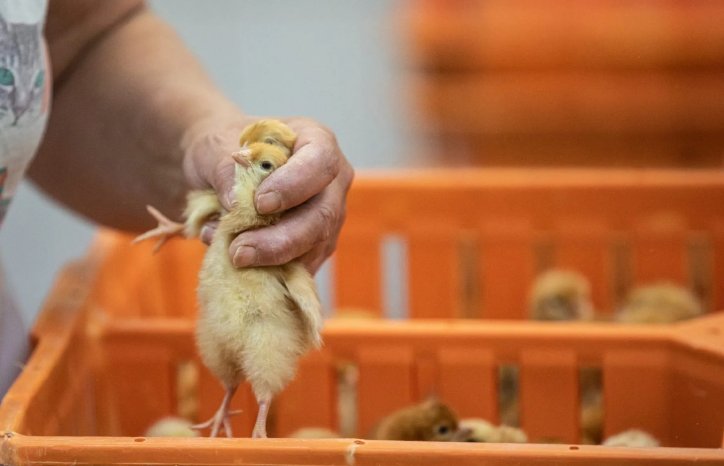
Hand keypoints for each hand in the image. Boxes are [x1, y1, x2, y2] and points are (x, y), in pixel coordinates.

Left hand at [182, 116, 353, 272]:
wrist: (220, 172)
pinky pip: (300, 266)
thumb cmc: (224, 148)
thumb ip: (225, 169)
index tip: (260, 203)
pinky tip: (237, 262)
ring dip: (272, 260)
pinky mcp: (313, 248)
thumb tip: (235, 204)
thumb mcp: (214, 146)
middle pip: (323, 215)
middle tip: (240, 251)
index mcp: (316, 142)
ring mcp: (326, 217)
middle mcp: (330, 182)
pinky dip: (268, 270)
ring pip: (315, 247)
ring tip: (232, 255)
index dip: (295, 185)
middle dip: (283, 239)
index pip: (321, 162)